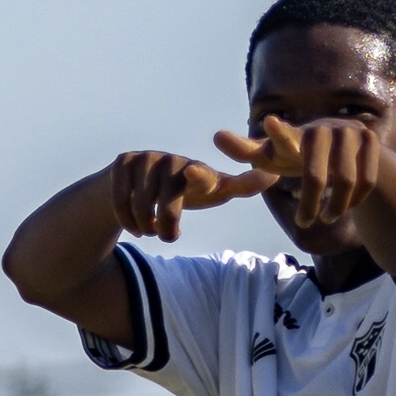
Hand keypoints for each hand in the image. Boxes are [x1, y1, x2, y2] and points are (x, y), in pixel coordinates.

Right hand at [105, 147, 270, 241]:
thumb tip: (274, 175)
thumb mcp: (212, 190)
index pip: (200, 175)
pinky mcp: (122, 163)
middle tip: (168, 237)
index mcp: (195, 169)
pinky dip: (127, 221)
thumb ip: (241, 186)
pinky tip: (135, 227)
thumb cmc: (183, 190)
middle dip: (166, 225)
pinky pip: (121, 201)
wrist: (136, 186)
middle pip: (168, 202)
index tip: (194, 175)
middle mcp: (170, 159)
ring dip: (147, 226)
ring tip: (151, 230)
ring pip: (142, 204)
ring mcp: (144, 158)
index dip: (200, 176)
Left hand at [212, 113, 391, 228]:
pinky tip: (346, 205)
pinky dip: (355, 200)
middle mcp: (324, 128)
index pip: (284, 137)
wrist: (349, 149)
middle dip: (309, 205)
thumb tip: (215, 136)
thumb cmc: (301, 154)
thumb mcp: (275, 155)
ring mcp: (350, 132)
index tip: (268, 122)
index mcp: (296, 135)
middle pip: (315, 177)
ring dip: (335, 207)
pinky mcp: (372, 141)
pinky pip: (366, 181)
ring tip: (326, 217)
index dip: (277, 133)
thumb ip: (248, 150)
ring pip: (345, 182)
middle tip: (304, 223)